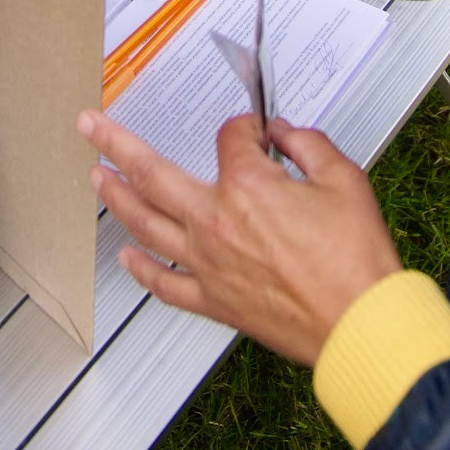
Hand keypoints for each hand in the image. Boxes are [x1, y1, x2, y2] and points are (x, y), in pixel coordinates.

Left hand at [81, 108, 400, 366]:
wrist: (359, 323)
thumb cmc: (355, 260)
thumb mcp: (344, 178)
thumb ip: (307, 145)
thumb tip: (285, 133)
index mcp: (247, 186)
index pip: (230, 138)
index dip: (244, 127)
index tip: (256, 130)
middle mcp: (215, 222)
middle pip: (151, 173)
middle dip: (115, 144)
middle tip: (90, 126)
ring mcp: (207, 263)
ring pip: (145, 224)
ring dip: (115, 197)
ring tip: (97, 178)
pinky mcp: (213, 301)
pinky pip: (164, 283)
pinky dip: (141, 269)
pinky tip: (127, 257)